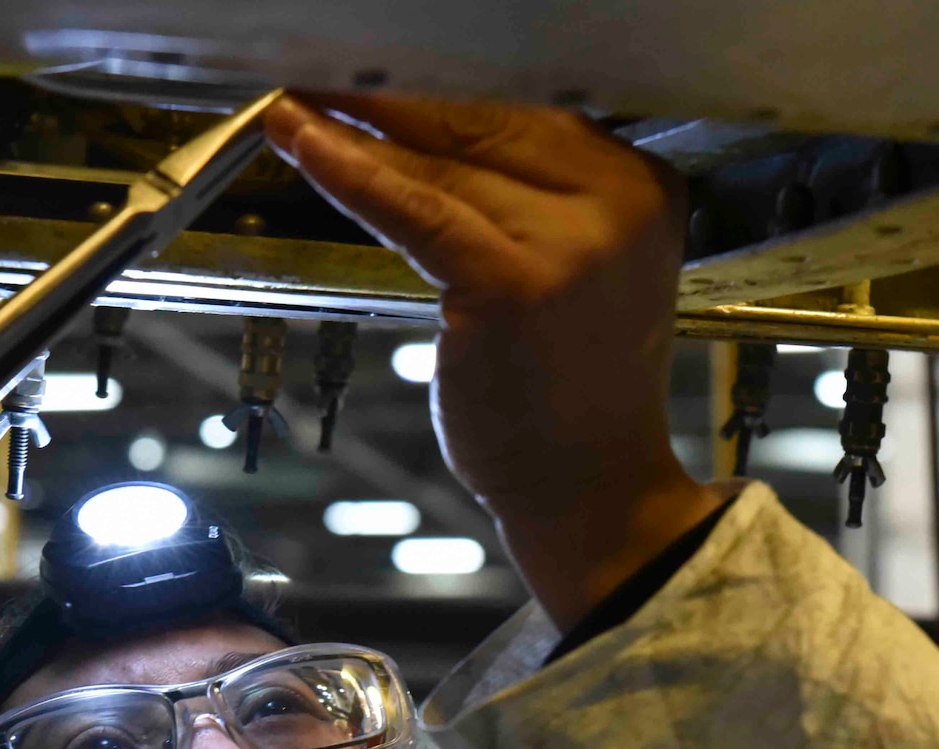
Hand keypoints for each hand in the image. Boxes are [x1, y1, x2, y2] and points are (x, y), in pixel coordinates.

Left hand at [266, 94, 721, 627]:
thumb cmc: (570, 393)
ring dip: (357, 128)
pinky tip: (301, 140)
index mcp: (642, 187)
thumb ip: (532, 202)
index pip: (525, 110)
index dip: (437, 86)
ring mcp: (571, 241)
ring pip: (442, 164)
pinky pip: (415, 209)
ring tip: (295, 103)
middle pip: (483, 121)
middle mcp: (619, 201)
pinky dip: (350, 172)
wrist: (591, 487)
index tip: (372, 70)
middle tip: (319, 72)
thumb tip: (425, 137)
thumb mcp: (574, 270)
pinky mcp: (514, 283)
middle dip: (391, 95)